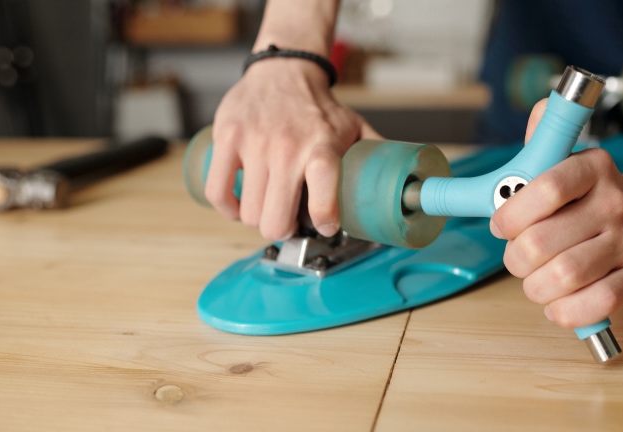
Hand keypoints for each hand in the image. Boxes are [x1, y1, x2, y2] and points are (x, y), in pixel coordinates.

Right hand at [205, 58, 380, 239]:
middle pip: (275, 221)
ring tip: (267, 210)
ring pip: (249, 213)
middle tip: (288, 221)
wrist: (284, 70)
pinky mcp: (226, 138)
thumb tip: (405, 185)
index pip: (322, 200)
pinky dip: (228, 208)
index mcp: (322, 149)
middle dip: (283, 230)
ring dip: (258, 219)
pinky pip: (217, 191)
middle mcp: (287, 148)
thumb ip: (376, 155)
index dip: (323, 223)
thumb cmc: (318, 108)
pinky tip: (239, 207)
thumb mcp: (354, 128)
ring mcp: (253, 144)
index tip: (325, 226)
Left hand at [490, 99, 622, 327]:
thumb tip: (541, 107)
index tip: (500, 225)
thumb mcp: (567, 159)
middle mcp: (614, 203)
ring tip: (535, 280)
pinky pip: (593, 305)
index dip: (510, 214)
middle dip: (515, 258)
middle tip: (517, 257)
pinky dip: (563, 310)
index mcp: (592, 168)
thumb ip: (545, 136)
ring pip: (563, 276)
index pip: (544, 188)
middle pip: (541, 242)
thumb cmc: (589, 195)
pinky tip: (556, 301)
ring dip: (534, 286)